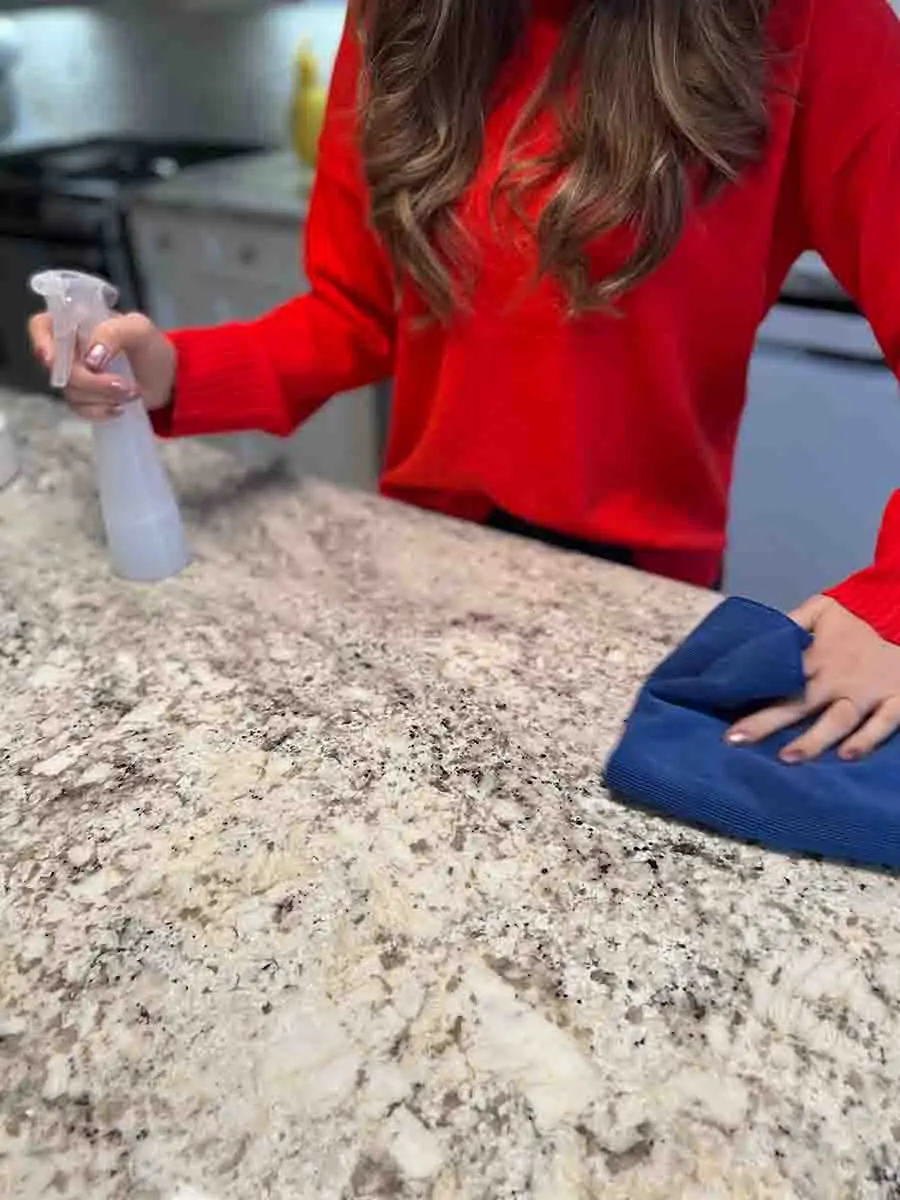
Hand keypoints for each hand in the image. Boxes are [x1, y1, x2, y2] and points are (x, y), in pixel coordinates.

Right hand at [28, 310, 175, 420]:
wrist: (169, 379)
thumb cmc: (152, 348)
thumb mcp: (139, 329)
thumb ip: (113, 333)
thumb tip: (90, 359)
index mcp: (77, 323)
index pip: (43, 326)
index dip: (41, 341)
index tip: (52, 358)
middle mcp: (71, 349)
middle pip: (58, 368)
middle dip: (91, 381)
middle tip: (124, 384)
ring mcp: (76, 375)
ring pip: (70, 391)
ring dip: (104, 396)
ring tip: (132, 392)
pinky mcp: (85, 398)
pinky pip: (80, 409)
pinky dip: (101, 411)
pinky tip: (121, 408)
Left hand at [726, 595, 899, 761]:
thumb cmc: (861, 613)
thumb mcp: (823, 609)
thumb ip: (793, 623)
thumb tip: (759, 640)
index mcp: (818, 656)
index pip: (778, 678)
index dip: (750, 694)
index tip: (727, 712)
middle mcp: (839, 678)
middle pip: (799, 703)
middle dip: (767, 722)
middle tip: (736, 741)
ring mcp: (869, 691)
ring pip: (838, 720)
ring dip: (814, 739)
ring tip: (788, 758)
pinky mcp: (898, 699)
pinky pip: (884, 723)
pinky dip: (868, 739)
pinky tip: (847, 756)